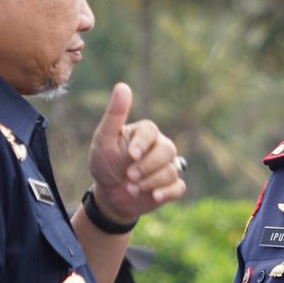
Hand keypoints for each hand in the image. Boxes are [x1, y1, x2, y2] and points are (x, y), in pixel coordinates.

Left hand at [87, 82, 186, 222]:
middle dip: (147, 166)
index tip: (130, 156)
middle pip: (167, 150)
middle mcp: (160, 146)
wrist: (109, 194)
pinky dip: (166, 192)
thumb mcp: (103, 140)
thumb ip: (114, 115)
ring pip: (171, 170)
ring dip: (150, 182)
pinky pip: (179, 187)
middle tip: (129, 176)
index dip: (142, 144)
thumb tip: (123, 86)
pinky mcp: (171, 186)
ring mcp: (167, 166)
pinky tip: (153, 196)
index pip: (151, 131)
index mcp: (145, 132)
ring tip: (132, 188)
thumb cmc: (105, 163)